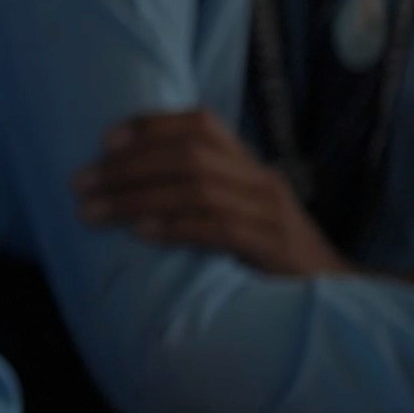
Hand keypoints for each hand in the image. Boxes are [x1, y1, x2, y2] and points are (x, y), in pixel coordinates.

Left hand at [74, 112, 349, 277]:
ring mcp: (270, 212)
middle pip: (189, 155)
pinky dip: (175, 227)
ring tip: (94, 212)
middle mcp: (260, 179)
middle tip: (80, 184)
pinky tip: (141, 232)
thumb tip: (120, 181)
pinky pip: (220, 229)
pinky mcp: (274, 247)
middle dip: (127, 167)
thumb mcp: (236, 207)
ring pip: (197, 189)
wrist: (333, 289)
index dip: (151, 125)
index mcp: (248, 163)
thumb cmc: (267, 248)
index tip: (104, 140)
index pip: (200, 123)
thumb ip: (196, 188)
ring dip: (137, 198)